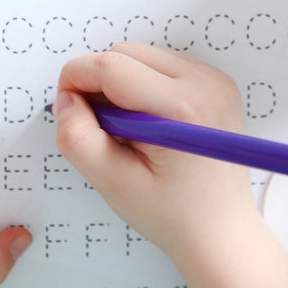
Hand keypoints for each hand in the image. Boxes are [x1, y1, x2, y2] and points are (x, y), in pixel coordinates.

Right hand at [52, 42, 287, 287]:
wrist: (221, 234)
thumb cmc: (171, 216)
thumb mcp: (112, 183)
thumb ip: (77, 137)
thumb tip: (66, 99)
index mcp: (182, 107)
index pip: (111, 66)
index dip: (75, 80)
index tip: (67, 110)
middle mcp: (205, 82)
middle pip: (125, 53)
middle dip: (98, 83)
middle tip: (100, 130)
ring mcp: (214, 80)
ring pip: (141, 56)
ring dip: (120, 84)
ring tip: (127, 132)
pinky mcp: (215, 83)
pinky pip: (160, 65)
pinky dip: (141, 86)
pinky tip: (146, 124)